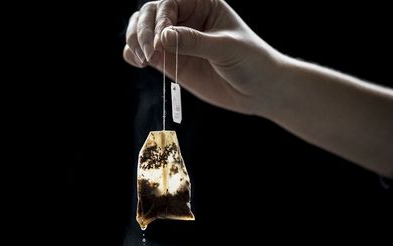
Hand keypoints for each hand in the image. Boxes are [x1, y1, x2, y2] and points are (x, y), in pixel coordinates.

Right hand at [123, 0, 281, 114]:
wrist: (259, 90)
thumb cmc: (252, 61)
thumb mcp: (226, 48)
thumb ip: (195, 42)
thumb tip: (163, 37)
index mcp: (202, 3)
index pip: (170, 1)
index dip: (161, 18)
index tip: (161, 41)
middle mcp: (186, 17)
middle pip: (151, 12)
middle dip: (143, 30)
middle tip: (148, 53)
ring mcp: (176, 39)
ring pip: (141, 30)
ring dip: (133, 40)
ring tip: (141, 58)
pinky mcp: (170, 60)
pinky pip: (144, 52)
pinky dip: (133, 54)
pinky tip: (137, 62)